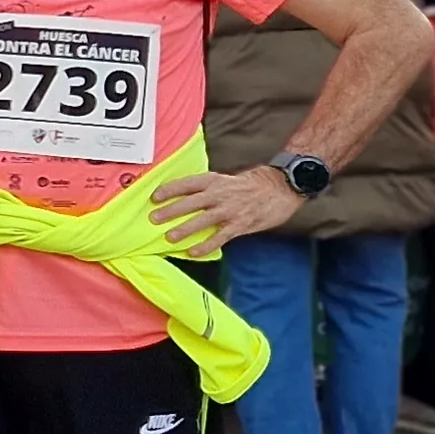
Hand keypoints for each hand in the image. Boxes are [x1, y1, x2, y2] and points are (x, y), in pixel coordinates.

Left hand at [146, 166, 301, 261]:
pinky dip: (206, 245)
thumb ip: (207, 189)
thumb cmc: (251, 184)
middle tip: (154, 219)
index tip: (154, 197)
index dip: (170, 190)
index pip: (187, 184)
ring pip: (202, 220)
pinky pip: (220, 237)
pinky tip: (193, 252)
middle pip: (190, 202)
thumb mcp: (226, 180)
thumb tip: (184, 199)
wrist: (280, 187)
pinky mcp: (240, 224)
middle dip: (171, 211)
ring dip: (184, 229)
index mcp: (214, 181)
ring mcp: (230, 210)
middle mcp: (220, 194)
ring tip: (169, 238)